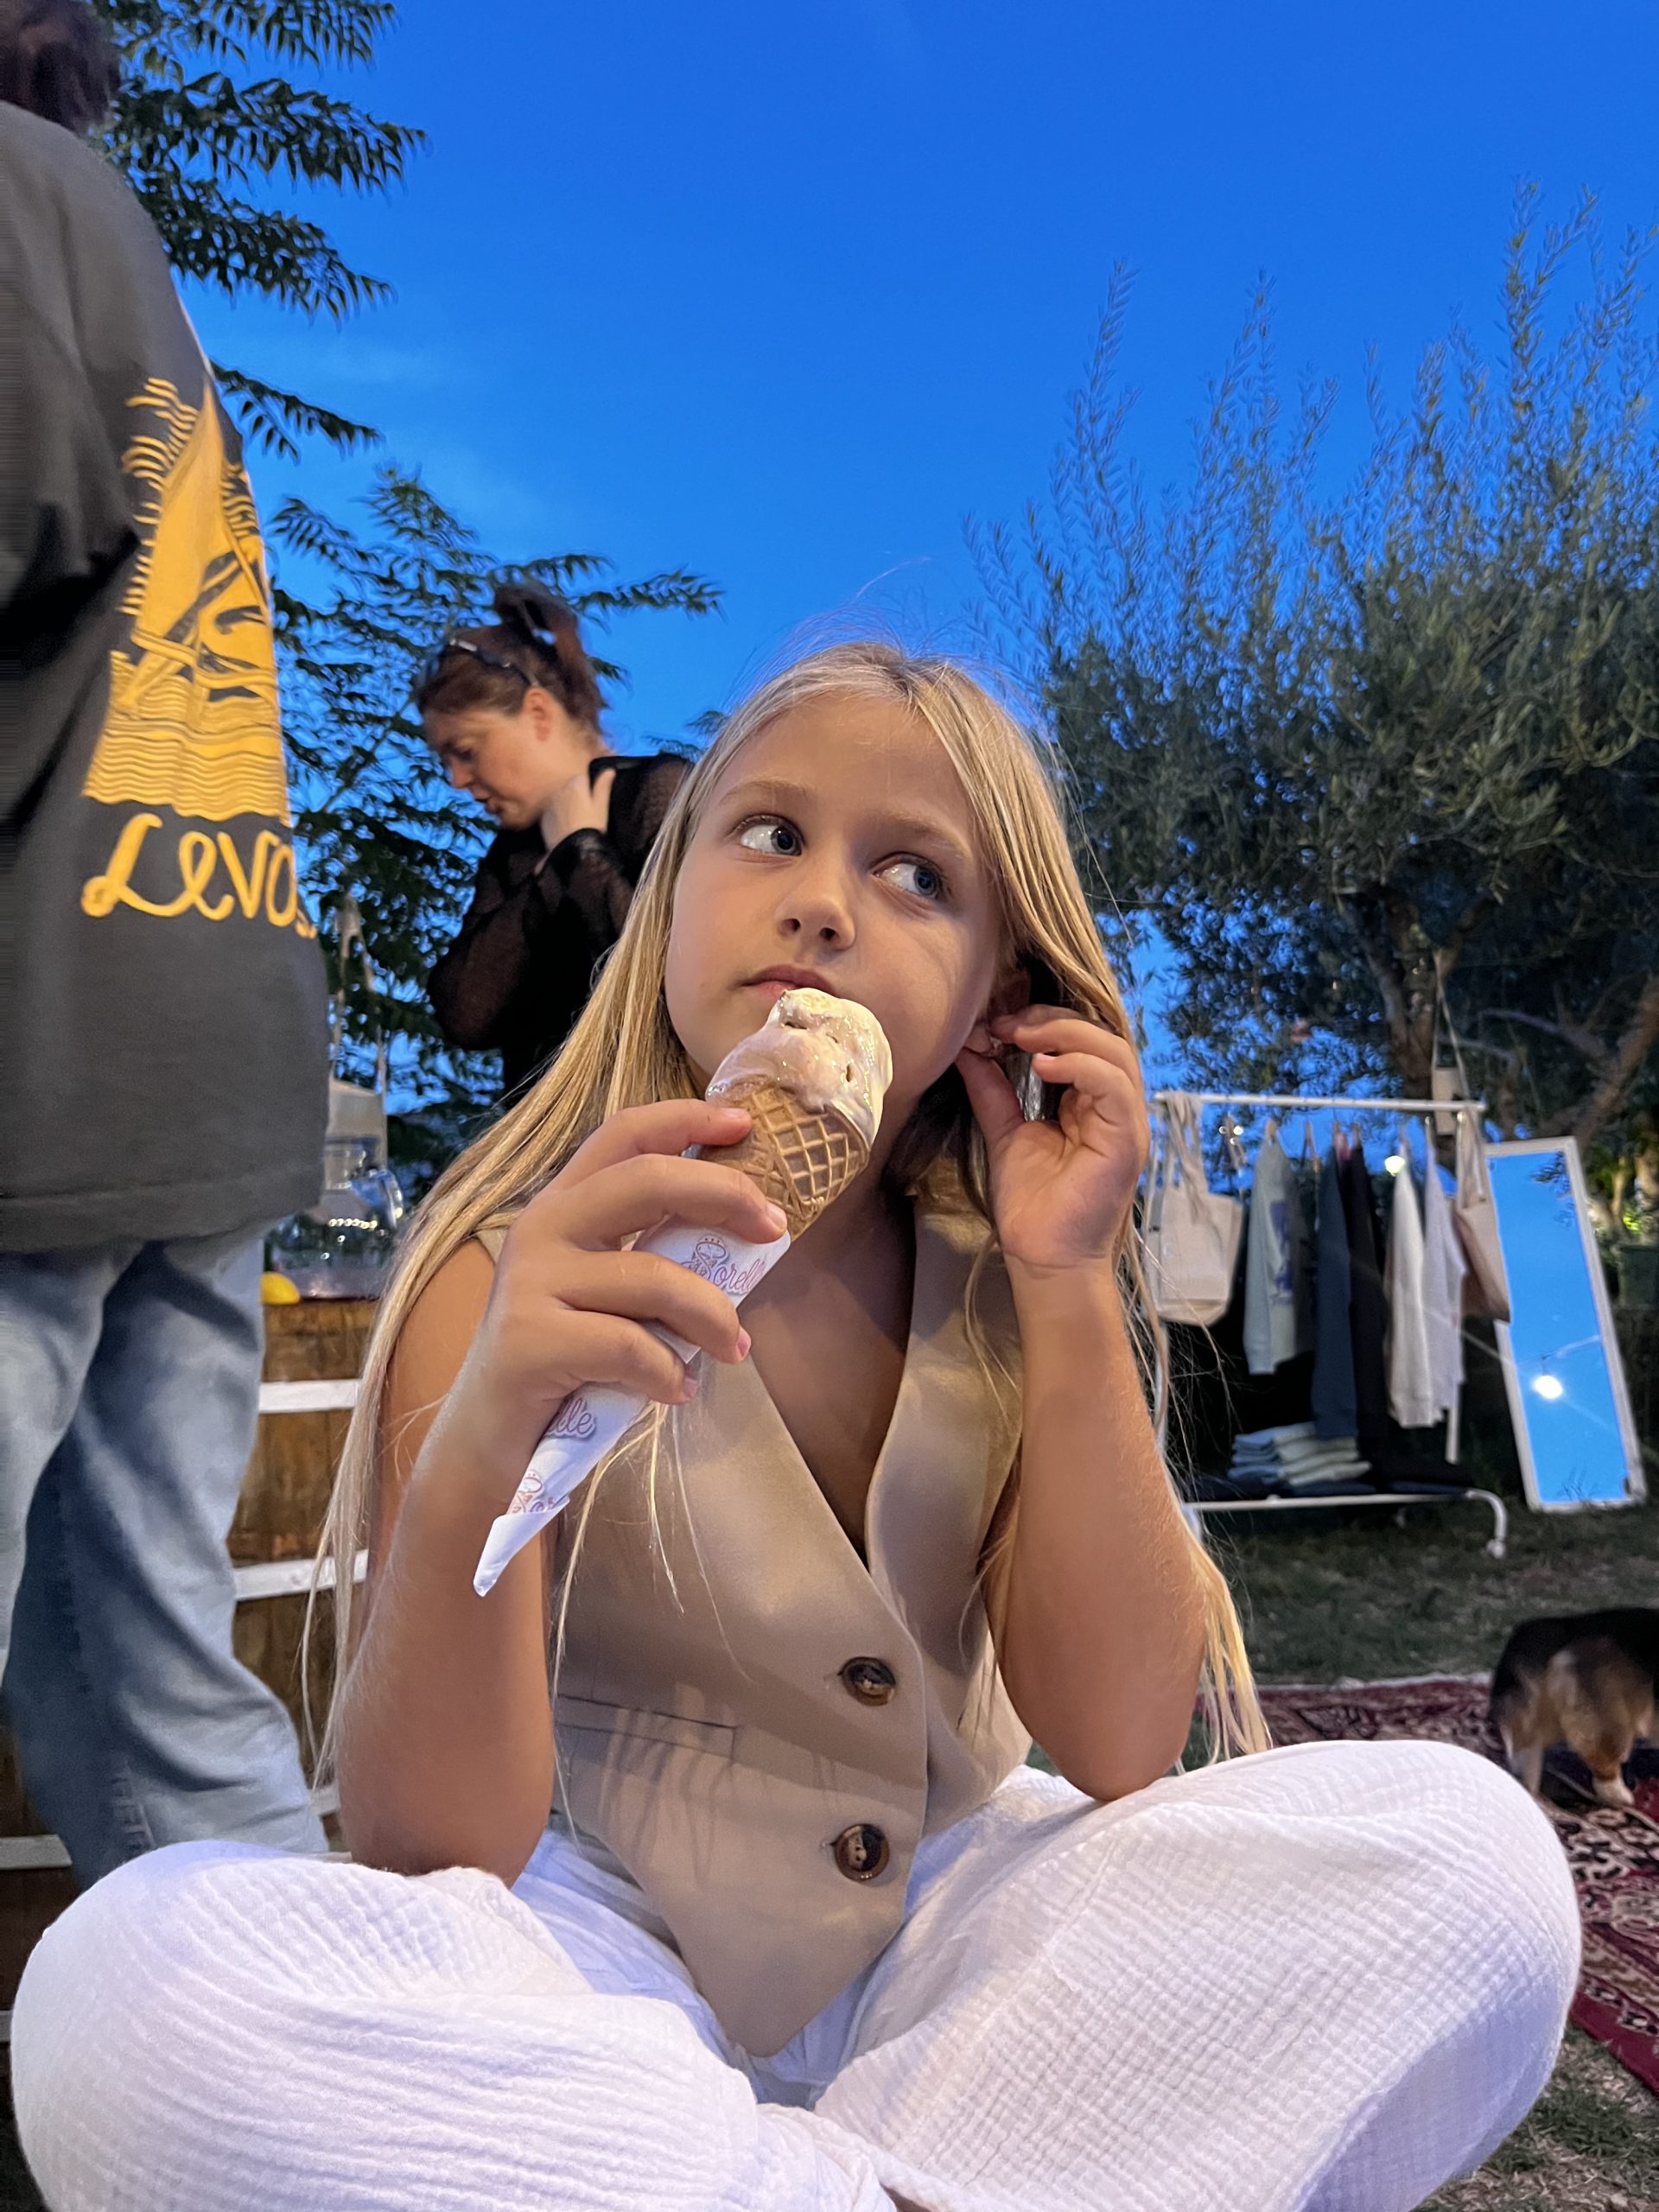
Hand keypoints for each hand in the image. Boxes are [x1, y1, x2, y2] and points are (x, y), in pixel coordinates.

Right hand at [440, 1100, 787, 1487]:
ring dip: (714, 1317)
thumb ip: (655, 1253)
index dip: (685, 1119)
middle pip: (647, 1180)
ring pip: (653, 1276)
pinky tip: (676, 1391)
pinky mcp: (528, 1340)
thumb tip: (748, 1234)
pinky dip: (668, 1371)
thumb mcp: (608, 1291)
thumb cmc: (568, 1359)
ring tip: (734, 1350)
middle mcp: (542, 1229)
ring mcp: (530, 1282)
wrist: (491, 1437)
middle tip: (774, 1232)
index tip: (744, 1124)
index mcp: (563, 1205)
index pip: (624, 1135)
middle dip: (724, 1196)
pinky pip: (628, 1345)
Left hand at [539, 762, 615, 850]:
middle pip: (570, 788)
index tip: (593, 804)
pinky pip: (552, 812)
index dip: (589, 790)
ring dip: (566, 806)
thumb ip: (603, 787)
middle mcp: (559, 791)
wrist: (572, 850)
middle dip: (576, 797)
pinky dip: (557, 816)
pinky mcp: (543, 817)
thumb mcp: (601, 807)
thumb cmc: (591, 828)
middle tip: (586, 815)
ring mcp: (549, 804)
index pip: (583, 778)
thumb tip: (609, 770)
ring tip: (575, 823)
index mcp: (575, 785)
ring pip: (560, 800)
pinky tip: (566, 829)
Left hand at [956, 1007, 1148, 1276]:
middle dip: (1050, 1020)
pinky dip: (1080, 1065)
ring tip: (1020, 1036)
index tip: (994, 1023)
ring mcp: (1126, 1122)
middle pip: (1101, 1036)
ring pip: (1113, 1052)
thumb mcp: (1005, 1131)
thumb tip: (968, 1044)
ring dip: (1065, 1034)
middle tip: (1004, 1023)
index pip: (1081, 1042)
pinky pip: (1114, 1085)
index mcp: (1090, 1102)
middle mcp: (1115, 1107)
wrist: (1043, 1258)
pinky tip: (1041, 1065)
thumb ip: (993, 1089)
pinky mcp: (1127, 1139)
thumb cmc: (1030, 1204)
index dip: (1041, 1023)